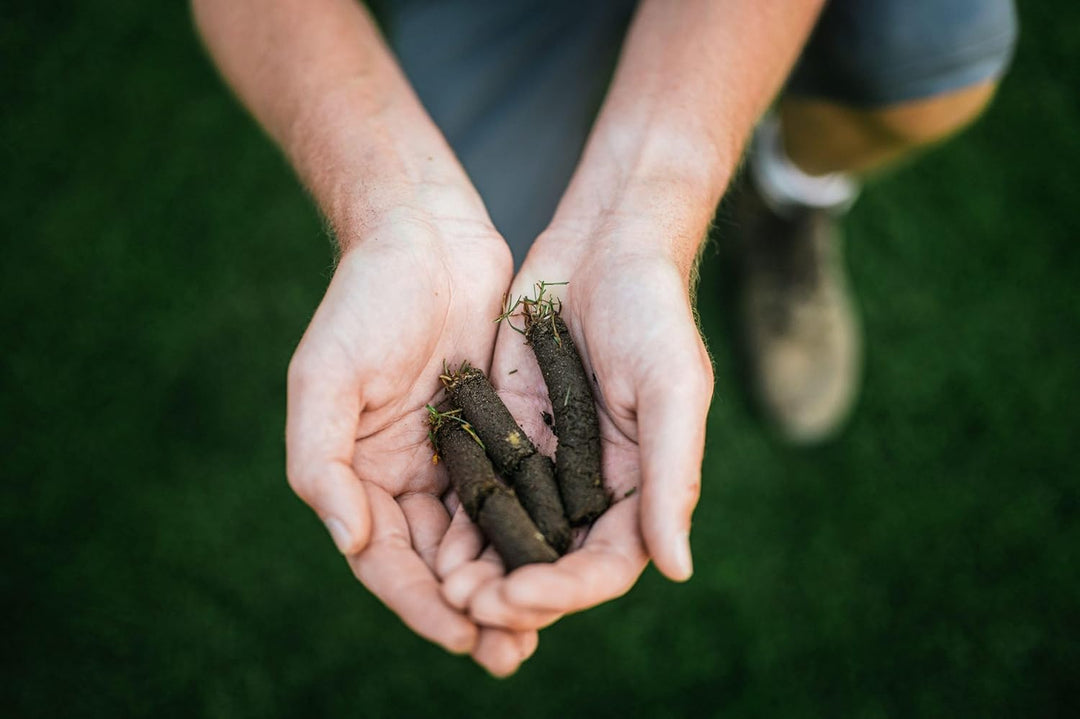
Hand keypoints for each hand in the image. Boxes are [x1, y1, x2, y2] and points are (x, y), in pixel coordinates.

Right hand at [284, 206, 535, 674]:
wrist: (425, 235)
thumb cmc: (364, 301)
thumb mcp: (323, 378)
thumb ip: (321, 463)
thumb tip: (349, 541)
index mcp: (356, 475)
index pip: (386, 559)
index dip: (419, 603)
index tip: (463, 635)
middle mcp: (403, 477)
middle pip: (435, 564)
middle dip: (469, 611)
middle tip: (510, 656)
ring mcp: (451, 458)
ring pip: (479, 541)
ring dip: (505, 586)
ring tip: (538, 633)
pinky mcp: (494, 433)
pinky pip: (513, 496)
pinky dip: (531, 534)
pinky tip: (561, 563)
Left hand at [438, 217, 713, 630]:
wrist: (604, 245)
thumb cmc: (653, 312)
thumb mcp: (673, 388)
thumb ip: (672, 477)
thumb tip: (676, 569)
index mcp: (640, 490)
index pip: (605, 566)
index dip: (564, 591)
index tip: (516, 596)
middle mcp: (593, 490)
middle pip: (552, 565)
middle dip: (512, 593)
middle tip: (466, 605)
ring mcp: (547, 466)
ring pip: (510, 538)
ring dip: (479, 568)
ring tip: (442, 587)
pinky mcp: (507, 437)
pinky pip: (480, 490)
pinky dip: (458, 520)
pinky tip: (428, 539)